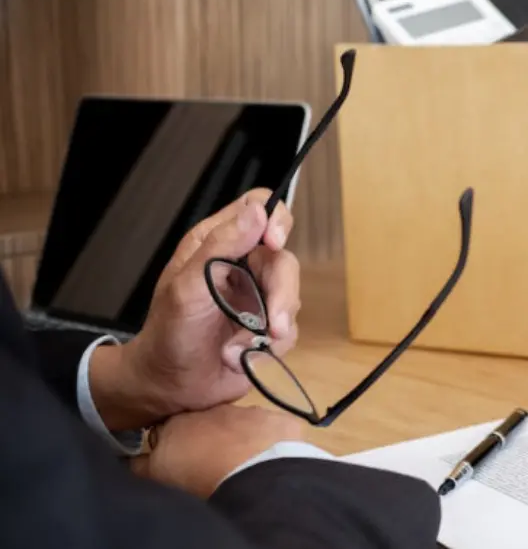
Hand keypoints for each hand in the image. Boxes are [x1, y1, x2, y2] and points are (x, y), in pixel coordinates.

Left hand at [89, 189, 299, 430]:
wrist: (170, 387)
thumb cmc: (168, 332)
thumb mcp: (188, 286)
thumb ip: (221, 247)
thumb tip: (259, 212)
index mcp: (217, 243)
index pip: (259, 208)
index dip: (275, 219)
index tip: (274, 244)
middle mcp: (243, 265)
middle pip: (284, 260)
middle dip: (282, 295)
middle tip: (271, 326)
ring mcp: (258, 297)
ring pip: (291, 298)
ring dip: (269, 330)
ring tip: (239, 351)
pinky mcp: (267, 328)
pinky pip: (288, 331)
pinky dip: (267, 349)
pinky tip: (241, 358)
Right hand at [131, 404, 305, 497]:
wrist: (250, 473)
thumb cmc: (196, 474)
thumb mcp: (157, 473)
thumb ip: (143, 463)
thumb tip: (134, 459)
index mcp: (181, 420)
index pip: (170, 426)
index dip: (171, 442)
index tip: (176, 457)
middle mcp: (216, 409)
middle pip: (206, 421)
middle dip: (206, 435)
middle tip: (208, 459)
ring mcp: (250, 413)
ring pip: (241, 424)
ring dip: (239, 437)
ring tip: (239, 462)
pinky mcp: (280, 422)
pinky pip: (273, 431)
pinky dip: (270, 442)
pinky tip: (268, 458)